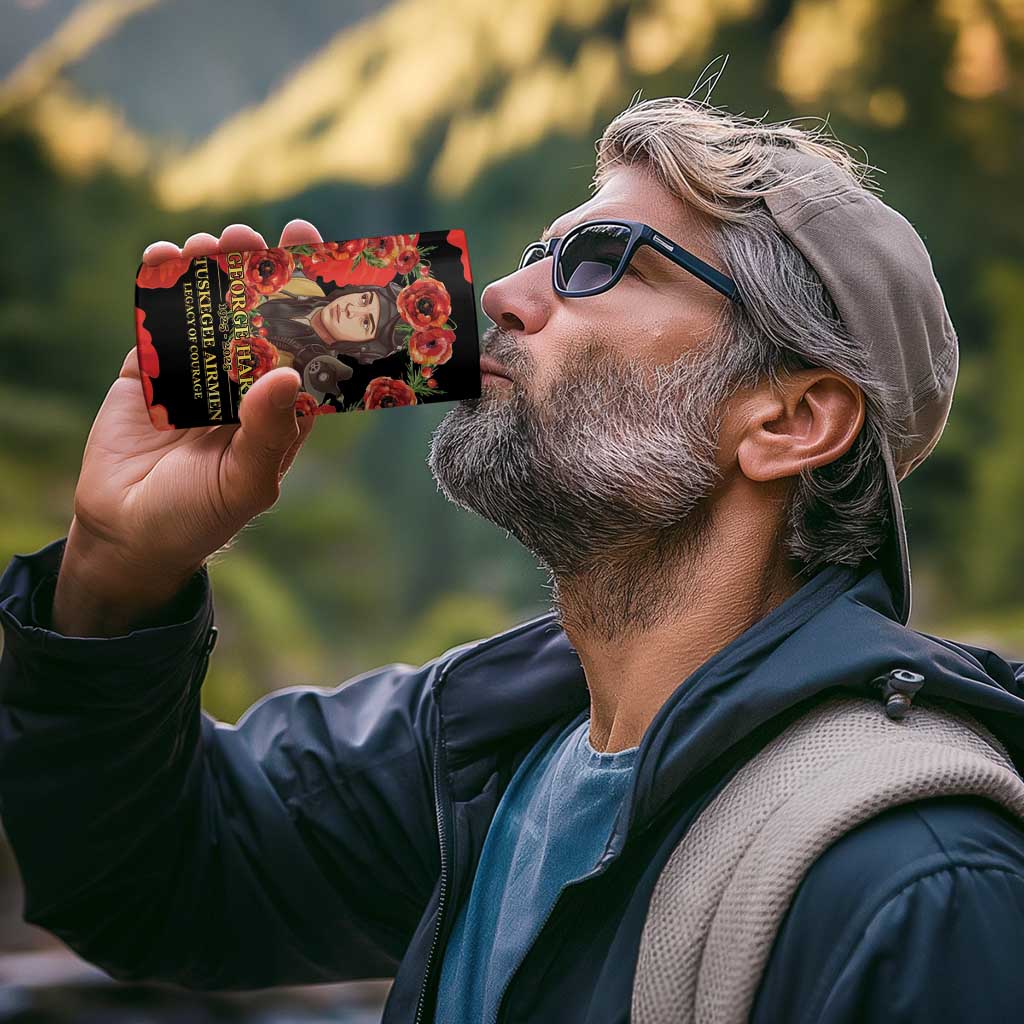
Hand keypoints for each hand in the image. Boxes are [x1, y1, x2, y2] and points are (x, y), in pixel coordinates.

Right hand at [53, 220, 324, 634]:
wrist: (126, 535)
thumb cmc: (199, 518)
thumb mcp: (244, 483)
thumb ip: (267, 432)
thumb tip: (285, 374)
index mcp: (280, 410)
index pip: (305, 348)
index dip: (313, 303)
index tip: (317, 257)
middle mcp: (243, 385)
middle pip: (258, 318)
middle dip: (259, 274)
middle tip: (255, 236)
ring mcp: (197, 374)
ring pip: (209, 311)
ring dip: (211, 273)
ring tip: (212, 242)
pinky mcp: (150, 371)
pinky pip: (157, 322)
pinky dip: (159, 288)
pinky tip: (163, 256)